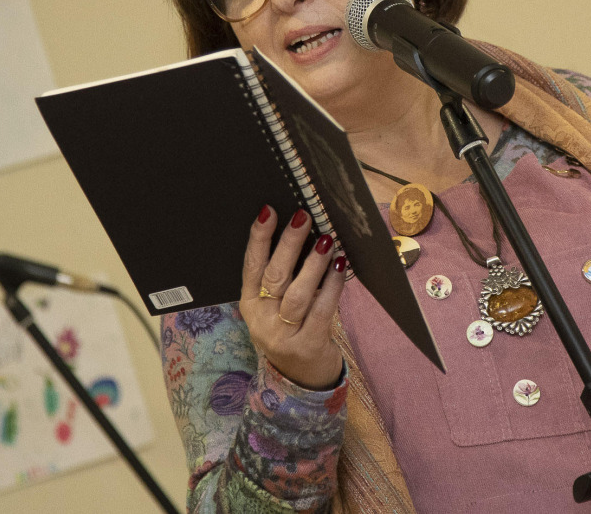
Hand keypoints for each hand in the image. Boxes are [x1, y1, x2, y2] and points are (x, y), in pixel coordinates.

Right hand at [240, 206, 346, 388]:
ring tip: (326, 240)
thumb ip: (282, 278)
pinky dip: (332, 287)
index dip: (258, 238)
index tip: (269, 210)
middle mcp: (261, 319)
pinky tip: (340, 267)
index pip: (251, 266)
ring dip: (313, 264)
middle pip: (275, 275)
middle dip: (289, 243)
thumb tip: (304, 232)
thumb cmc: (291, 331)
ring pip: (297, 293)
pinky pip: (321, 310)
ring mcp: (283, 335)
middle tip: (304, 217)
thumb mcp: (275, 308)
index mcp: (250, 304)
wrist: (302, 379)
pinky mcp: (308, 345)